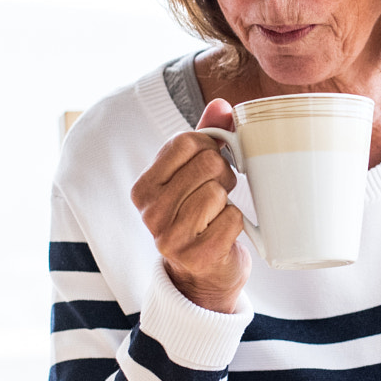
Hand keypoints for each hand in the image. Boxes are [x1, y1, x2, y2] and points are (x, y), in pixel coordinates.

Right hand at [130, 99, 248, 313]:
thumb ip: (204, 137)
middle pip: (206, 163)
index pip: (185, 142)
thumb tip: (220, 104)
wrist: (203, 276)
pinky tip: (224, 233)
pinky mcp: (196, 257)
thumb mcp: (194, 175)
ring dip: (229, 200)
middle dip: (224, 173)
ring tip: (219, 212)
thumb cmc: (199, 217)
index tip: (212, 164)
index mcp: (143, 188)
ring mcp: (170, 238)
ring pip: (217, 191)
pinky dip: (237, 224)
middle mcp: (150, 213)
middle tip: (221, 190)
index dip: (210, 146)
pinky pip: (231, 219)